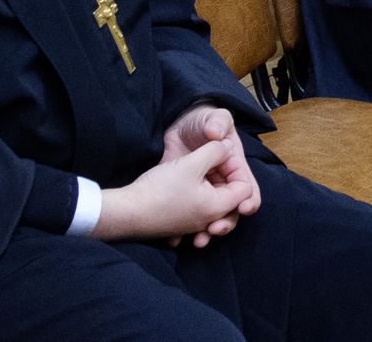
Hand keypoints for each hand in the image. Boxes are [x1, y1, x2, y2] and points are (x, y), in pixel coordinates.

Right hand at [93, 136, 257, 244]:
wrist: (126, 212)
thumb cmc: (160, 189)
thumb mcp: (192, 162)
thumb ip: (215, 151)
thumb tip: (226, 146)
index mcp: (217, 206)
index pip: (245, 191)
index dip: (236, 170)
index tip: (222, 157)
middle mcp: (208, 220)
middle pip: (231, 201)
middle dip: (227, 181)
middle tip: (217, 165)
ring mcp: (192, 224)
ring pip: (212, 207)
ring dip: (211, 191)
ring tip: (204, 174)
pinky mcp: (177, 224)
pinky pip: (194, 212)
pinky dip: (195, 200)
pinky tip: (186, 188)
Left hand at [160, 105, 262, 239]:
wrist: (176, 128)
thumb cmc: (200, 122)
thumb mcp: (211, 117)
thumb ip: (218, 121)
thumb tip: (215, 134)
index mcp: (233, 166)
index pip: (246, 186)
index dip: (248, 199)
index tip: (243, 208)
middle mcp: (221, 182)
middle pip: (230, 209)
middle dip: (226, 222)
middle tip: (215, 230)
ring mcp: (203, 191)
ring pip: (210, 219)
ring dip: (206, 233)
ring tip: (197, 241)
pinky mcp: (185, 198)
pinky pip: (188, 219)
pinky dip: (183, 232)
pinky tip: (176, 239)